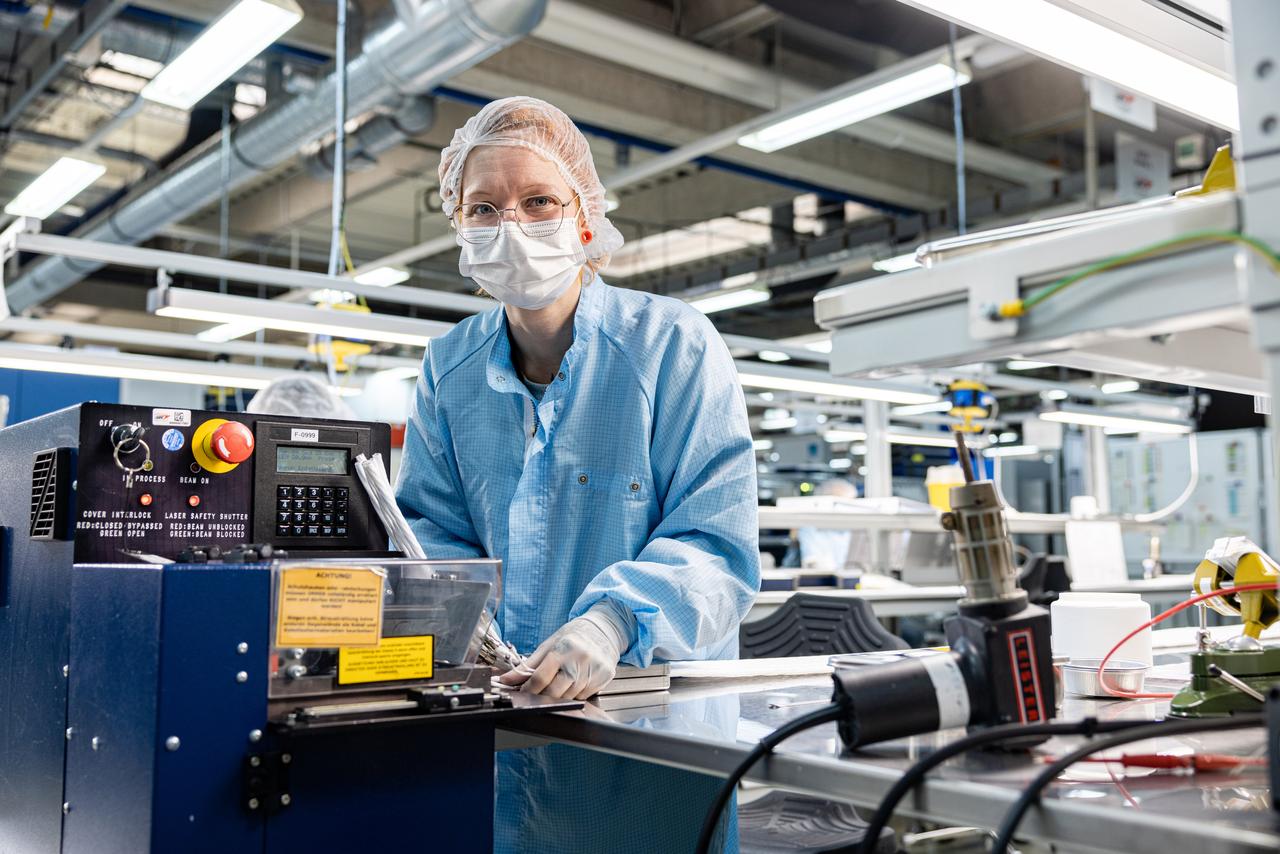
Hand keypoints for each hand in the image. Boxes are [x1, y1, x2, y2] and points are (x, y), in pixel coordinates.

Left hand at [498, 608, 626, 698]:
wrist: (603, 630)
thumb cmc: (573, 636)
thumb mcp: (549, 644)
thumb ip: (528, 665)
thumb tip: (506, 679)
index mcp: (563, 649)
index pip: (540, 678)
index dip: (528, 689)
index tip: (521, 692)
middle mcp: (579, 660)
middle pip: (554, 692)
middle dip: (542, 696)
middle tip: (537, 692)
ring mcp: (593, 671)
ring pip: (568, 698)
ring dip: (559, 696)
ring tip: (558, 683)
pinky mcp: (603, 678)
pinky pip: (582, 697)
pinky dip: (574, 695)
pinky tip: (574, 683)